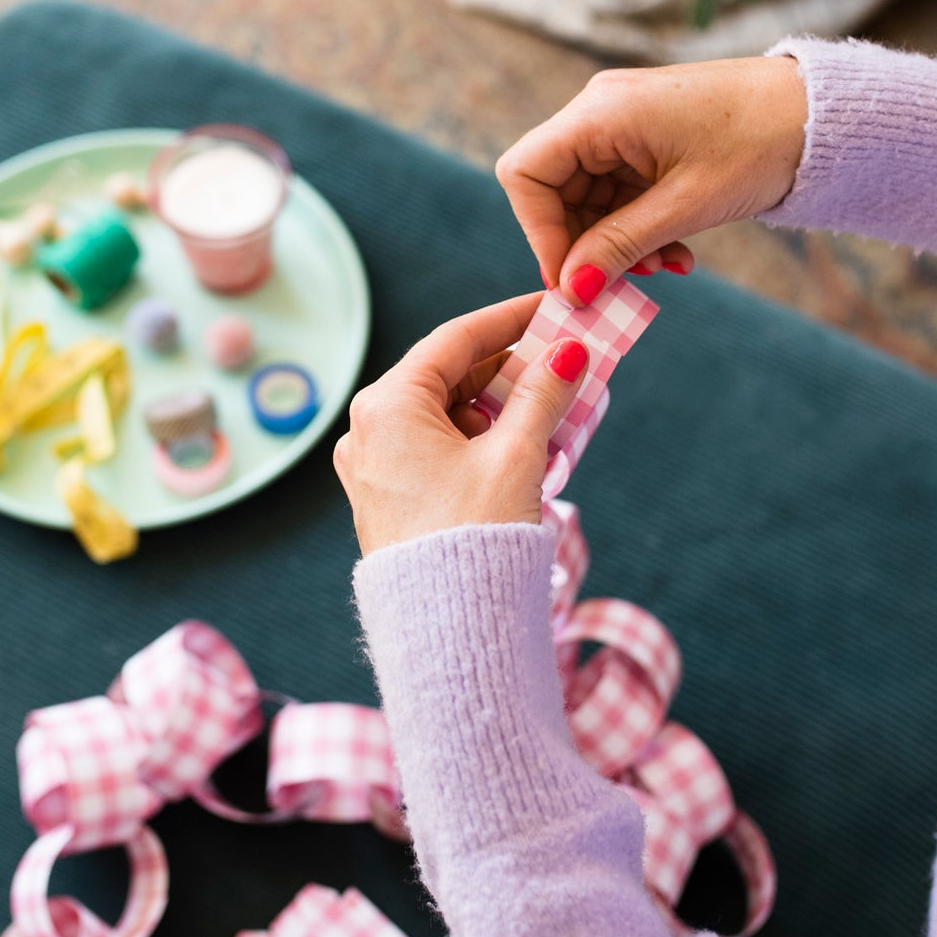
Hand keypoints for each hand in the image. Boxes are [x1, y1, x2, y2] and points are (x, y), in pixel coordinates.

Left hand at [333, 291, 589, 555]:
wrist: (447, 629)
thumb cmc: (474, 537)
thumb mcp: (516, 455)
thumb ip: (543, 394)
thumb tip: (568, 352)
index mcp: (386, 406)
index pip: (455, 339)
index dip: (509, 319)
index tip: (550, 307)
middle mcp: (368, 430)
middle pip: (449, 377)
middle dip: (510, 369)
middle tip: (564, 360)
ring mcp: (375, 467)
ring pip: (446, 415)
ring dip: (501, 408)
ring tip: (556, 408)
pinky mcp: (390, 499)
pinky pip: (439, 450)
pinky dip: (482, 440)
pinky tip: (527, 447)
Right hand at [495, 56, 807, 303]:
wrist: (822, 114)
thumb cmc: (760, 145)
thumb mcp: (685, 206)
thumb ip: (620, 246)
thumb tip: (571, 289)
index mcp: (601, 113)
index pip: (525, 174)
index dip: (539, 232)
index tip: (573, 279)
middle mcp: (601, 110)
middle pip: (553, 188)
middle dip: (585, 244)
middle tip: (625, 284)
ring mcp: (624, 121)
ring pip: (587, 195)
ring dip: (617, 241)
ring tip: (668, 266)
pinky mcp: (646, 135)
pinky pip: (618, 188)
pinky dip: (638, 225)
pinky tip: (677, 250)